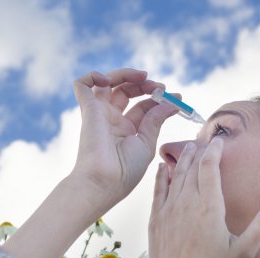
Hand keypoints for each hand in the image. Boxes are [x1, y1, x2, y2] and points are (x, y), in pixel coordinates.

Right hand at [70, 68, 177, 207]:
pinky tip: (109, 80)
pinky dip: (94, 75)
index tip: (178, 97)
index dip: (159, 98)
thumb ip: (156, 119)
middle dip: (144, 84)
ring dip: (125, 74)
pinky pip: (82, 84)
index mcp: (127, 130)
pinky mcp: (87, 109)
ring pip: (106, 82)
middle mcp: (112, 120)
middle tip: (159, 87)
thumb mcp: (147, 142)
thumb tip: (173, 103)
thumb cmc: (125, 171)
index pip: (143, 106)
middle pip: (126, 90)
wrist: (104, 181)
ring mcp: (99, 113)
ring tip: (142, 77)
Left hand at [139, 138, 259, 257]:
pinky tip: (163, 168)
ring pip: (175, 175)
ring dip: (182, 159)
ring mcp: (169, 209)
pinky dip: (161, 176)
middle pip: (192, 166)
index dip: (214, 150)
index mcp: (210, 206)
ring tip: (189, 148)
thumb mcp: (243, 251)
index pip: (210, 166)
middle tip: (205, 139)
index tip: (218, 140)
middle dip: (199, 150)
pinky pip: (158, 189)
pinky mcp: (157, 218)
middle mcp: (187, 202)